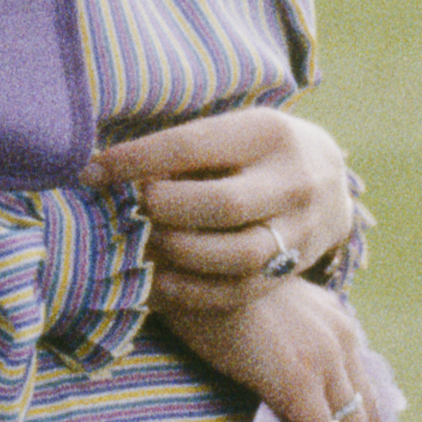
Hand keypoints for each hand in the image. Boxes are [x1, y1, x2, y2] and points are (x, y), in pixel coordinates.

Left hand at [90, 104, 353, 321]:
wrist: (328, 179)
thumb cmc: (253, 150)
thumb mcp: (231, 130)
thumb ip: (182, 148)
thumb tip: (102, 164)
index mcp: (268, 133)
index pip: (194, 146)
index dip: (138, 160)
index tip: (93, 170)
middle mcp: (292, 181)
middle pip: (223, 205)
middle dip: (165, 210)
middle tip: (131, 209)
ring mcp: (299, 229)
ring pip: (238, 255)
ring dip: (180, 254)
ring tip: (143, 245)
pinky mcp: (293, 268)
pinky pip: (241, 291)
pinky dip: (193, 291)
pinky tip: (156, 283)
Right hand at [149, 272, 396, 421]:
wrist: (196, 267)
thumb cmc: (216, 289)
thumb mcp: (268, 306)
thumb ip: (286, 330)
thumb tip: (275, 359)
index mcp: (338, 323)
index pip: (366, 387)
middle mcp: (343, 341)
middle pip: (369, 416)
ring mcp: (324, 362)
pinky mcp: (297, 382)